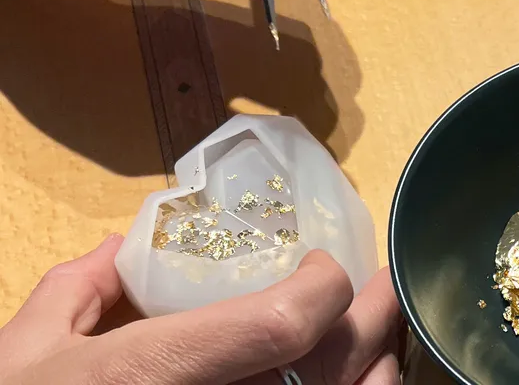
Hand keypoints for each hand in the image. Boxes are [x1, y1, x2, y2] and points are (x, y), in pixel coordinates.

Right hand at [0, 234, 402, 384]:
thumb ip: (77, 294)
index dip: (323, 285)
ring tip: (377, 337)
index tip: (321, 264)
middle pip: (334, 360)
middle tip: (381, 287)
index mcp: (163, 370)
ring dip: (377, 364)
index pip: (282, 322)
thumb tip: (113, 250)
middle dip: (372, 313)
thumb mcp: (29, 357)